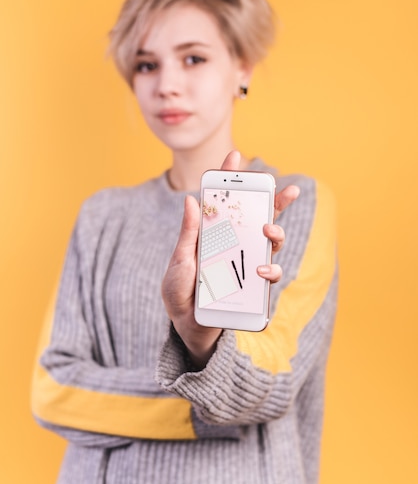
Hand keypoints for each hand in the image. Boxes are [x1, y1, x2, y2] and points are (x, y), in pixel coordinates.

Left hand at [161, 151, 299, 368]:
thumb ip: (188, 234)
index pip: (225, 203)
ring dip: (276, 233)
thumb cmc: (179, 292)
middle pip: (260, 218)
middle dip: (276, 202)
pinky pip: (270, 274)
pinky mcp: (254, 287)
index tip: (236, 156)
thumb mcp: (180, 261)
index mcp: (214, 234)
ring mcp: (247, 264)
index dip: (231, 179)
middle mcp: (235, 245)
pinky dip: (270, 269)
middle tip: (286, 191)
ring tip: (268, 232)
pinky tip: (261, 270)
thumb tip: (191, 200)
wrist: (187, 327)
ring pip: (271, 242)